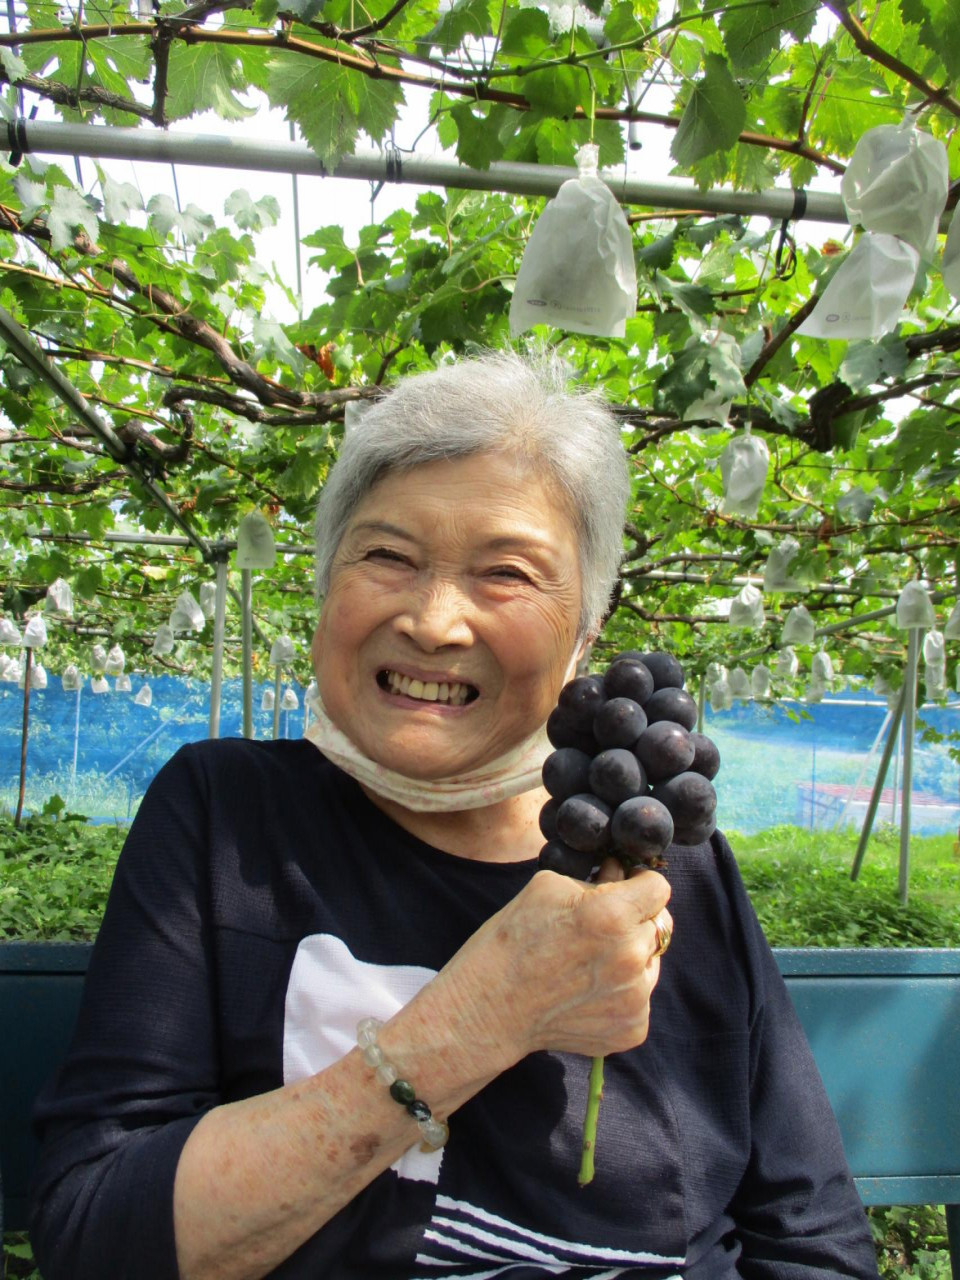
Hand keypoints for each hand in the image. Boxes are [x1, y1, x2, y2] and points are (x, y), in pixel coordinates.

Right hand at [436, 865, 671, 1065]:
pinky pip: (640, 999)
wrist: (489, 1008)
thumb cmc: (512, 940)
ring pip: (650, 963)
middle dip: (633, 921)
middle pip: (657, 925)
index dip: (639, 884)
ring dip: (629, 958)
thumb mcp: (547, 888)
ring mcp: (635, 998)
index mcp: (613, 915)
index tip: (624, 889)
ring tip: (586, 965)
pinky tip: (585, 993)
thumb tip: (622, 872)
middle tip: (596, 930)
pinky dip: (620, 993)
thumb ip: (597, 879)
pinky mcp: (632, 1029)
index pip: (659, 888)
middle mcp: (631, 957)